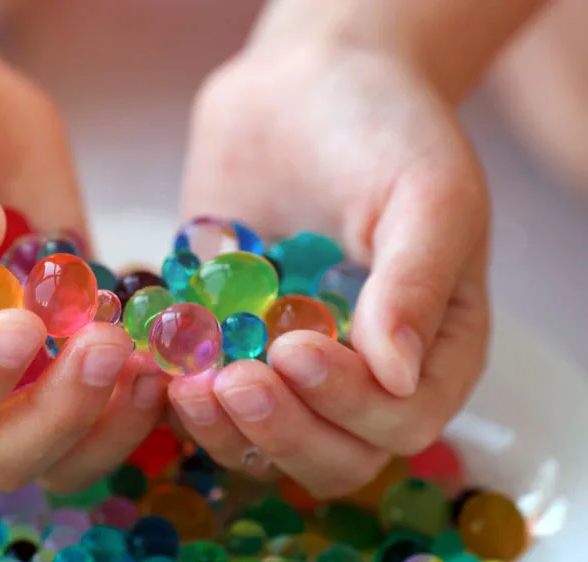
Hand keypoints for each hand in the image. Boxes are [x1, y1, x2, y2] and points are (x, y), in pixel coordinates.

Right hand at [0, 35, 168, 492]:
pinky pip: (109, 409)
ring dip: (110, 425)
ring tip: (147, 359)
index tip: (21, 325)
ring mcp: (13, 371)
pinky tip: (170, 343)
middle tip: (106, 344)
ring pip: (61, 454)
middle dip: (56, 416)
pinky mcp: (69, 346)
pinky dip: (144, 397)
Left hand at [172, 45, 489, 497]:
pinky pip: (206, 404)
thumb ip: (417, 282)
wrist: (306, 78)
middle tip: (233, 382)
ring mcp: (292, 369)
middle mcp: (365, 375)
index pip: (403, 420)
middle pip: (335, 457)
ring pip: (265, 446)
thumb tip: (396, 378)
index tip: (297, 349)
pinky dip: (178, 400)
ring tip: (187, 383)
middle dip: (283, 432)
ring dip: (224, 430)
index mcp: (433, 349)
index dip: (350, 405)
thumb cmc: (385, 127)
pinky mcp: (230, 347)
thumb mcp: (426, 190)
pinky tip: (154, 364)